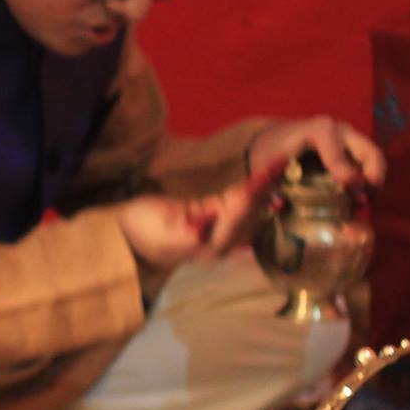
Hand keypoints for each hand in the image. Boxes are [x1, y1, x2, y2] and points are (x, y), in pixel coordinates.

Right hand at [116, 163, 275, 278]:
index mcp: (209, 246)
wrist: (127, 232)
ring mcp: (219, 230)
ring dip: (264, 185)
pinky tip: (264, 178)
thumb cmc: (139, 230)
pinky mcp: (215, 218)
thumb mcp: (159, 232)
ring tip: (279, 165)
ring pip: (248, 206)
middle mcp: (221, 242)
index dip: (251, 195)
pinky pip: (238, 202)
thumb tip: (204, 231)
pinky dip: (252, 188)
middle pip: (250, 212)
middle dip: (265, 188)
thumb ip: (184, 235)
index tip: (265, 176)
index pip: (236, 217)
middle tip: (282, 163)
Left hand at [246, 117, 385, 193]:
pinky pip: (371, 161)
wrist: (274, 135)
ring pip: (375, 158)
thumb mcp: (263, 164)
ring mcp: (350, 135)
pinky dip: (370, 178)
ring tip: (362, 202)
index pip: (338, 156)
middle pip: (370, 153)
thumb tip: (279, 205)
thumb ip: (268, 184)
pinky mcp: (353, 143)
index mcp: (319, 131)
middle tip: (363, 201)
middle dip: (372, 178)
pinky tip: (360, 196)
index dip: (346, 174)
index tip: (351, 191)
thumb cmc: (269, 150)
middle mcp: (340, 129)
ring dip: (374, 181)